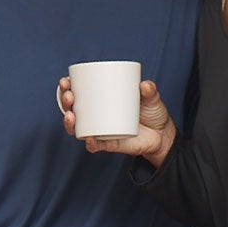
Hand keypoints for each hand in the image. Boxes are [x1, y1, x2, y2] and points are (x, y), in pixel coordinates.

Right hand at [58, 77, 174, 165]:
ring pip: (79, 128)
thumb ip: (149, 90)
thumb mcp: (151, 97)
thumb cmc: (152, 112)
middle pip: (73, 109)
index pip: (79, 92)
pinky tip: (89, 138)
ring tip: (71, 115)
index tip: (65, 81)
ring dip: (70, 123)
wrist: (162, 135)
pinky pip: (95, 145)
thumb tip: (144, 85)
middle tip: (69, 95)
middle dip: (65, 102)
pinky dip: (90, 143)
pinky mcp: (109, 144)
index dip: (67, 88)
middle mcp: (97, 116)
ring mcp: (102, 130)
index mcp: (102, 101)